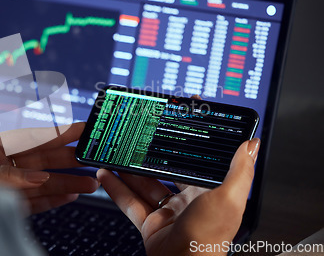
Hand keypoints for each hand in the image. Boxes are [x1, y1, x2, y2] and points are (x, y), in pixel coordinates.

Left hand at [0, 122, 98, 213]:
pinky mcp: (8, 205)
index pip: (30, 137)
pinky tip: (71, 195)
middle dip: (69, 158)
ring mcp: (7, 186)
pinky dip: (54, 199)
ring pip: (44, 182)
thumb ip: (5, 174)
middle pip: (43, 159)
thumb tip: (39, 175)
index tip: (80, 128)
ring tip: (90, 182)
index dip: (57, 132)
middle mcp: (1, 165)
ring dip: (68, 181)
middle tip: (92, 156)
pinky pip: (36, 201)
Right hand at [97, 94, 259, 255]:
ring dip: (130, 170)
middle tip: (142, 137)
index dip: (190, 142)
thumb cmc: (210, 237)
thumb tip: (252, 144)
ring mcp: (168, 212)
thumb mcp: (228, 197)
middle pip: (167, 170)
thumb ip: (240, 169)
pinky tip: (107, 175)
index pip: (200, 160)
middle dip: (153, 155)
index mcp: (210, 192)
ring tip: (118, 153)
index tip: (180, 122)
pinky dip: (117, 189)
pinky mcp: (150, 223)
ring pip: (146, 184)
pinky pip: (130, 202)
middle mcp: (189, 200)